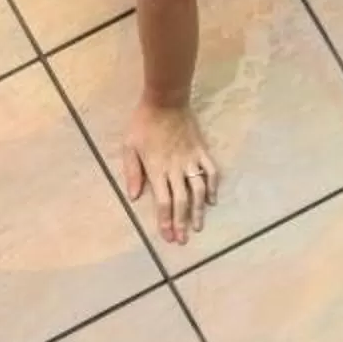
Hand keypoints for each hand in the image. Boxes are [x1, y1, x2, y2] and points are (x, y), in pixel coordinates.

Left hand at [116, 102, 219, 245]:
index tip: (167, 236)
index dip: (165, 220)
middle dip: (181, 223)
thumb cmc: (143, 123)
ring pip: (198, 191)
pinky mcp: (202, 152)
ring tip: (198, 227)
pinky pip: (211, 173)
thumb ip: (132, 172)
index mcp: (157, 169)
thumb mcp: (129, 146)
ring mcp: (191, 161)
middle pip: (181, 201)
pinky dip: (213, 187)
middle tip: (183, 240)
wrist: (165, 101)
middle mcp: (176, 169)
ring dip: (198, 211)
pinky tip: (212, 201)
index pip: (163, 201)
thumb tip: (134, 197)